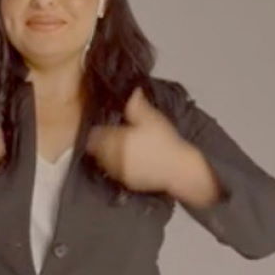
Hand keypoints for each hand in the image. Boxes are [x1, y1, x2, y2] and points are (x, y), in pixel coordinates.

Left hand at [86, 89, 203, 196]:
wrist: (179, 170)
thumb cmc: (166, 143)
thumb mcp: (153, 119)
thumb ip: (137, 105)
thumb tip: (131, 91)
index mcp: (115, 139)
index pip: (94, 134)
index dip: (99, 129)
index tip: (106, 127)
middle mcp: (111, 157)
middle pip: (95, 149)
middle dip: (100, 142)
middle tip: (113, 137)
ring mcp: (117, 171)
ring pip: (102, 161)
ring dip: (107, 155)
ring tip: (120, 149)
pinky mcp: (125, 182)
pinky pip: (113, 173)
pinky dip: (117, 166)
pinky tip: (129, 161)